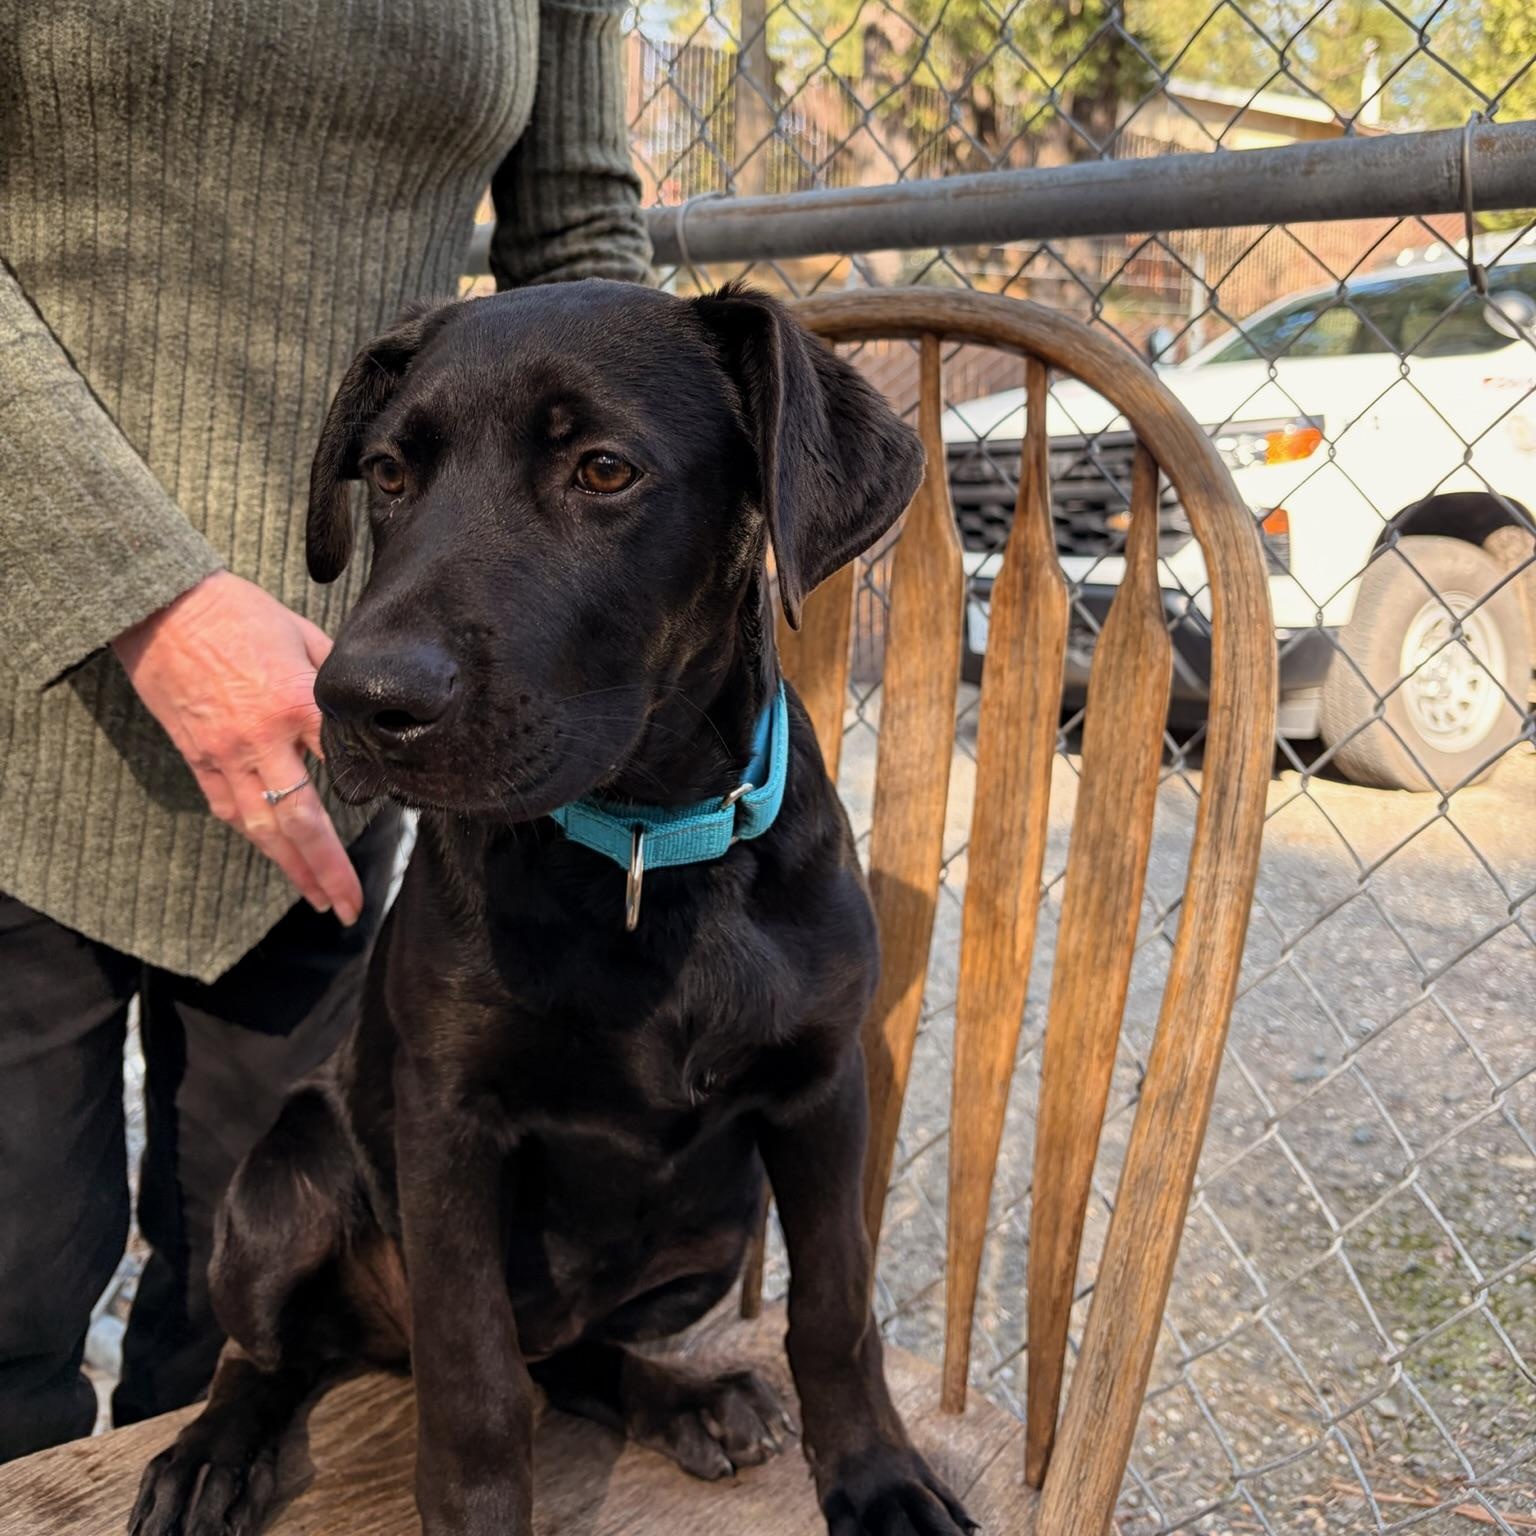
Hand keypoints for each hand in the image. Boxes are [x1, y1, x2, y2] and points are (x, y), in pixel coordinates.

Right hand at [113, 571, 363, 923]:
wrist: (160, 605)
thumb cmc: (237, 611)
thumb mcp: (302, 634)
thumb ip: (334, 678)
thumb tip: (366, 707)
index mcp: (296, 703)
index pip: (342, 766)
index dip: (368, 798)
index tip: (394, 824)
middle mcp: (260, 739)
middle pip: (302, 821)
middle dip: (328, 870)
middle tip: (351, 906)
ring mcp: (225, 754)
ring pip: (262, 828)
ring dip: (293, 869)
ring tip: (320, 900)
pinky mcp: (197, 758)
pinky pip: (229, 809)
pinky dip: (256, 836)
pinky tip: (276, 856)